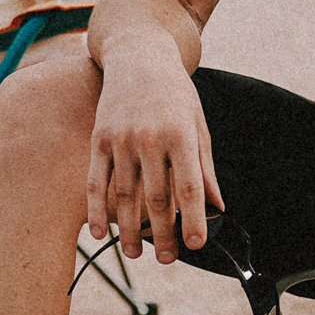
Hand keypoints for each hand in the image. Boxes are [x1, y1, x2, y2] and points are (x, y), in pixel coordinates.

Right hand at [85, 41, 223, 262]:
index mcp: (181, 135)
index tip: (196, 244)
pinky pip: (96, 181)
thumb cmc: (175, 93)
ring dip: (130, 229)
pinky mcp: (99, 139)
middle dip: (162, 233)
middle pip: (157, 197)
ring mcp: (121, 139)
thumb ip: (205, 167)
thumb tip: (218, 206)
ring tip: (136, 254)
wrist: (139, 55)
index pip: (189, 187)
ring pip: (126, 194)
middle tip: (167, 259)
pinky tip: (98, 233)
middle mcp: (150, 138)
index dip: (192, 219)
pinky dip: (96, 209)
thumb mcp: (198, 124)